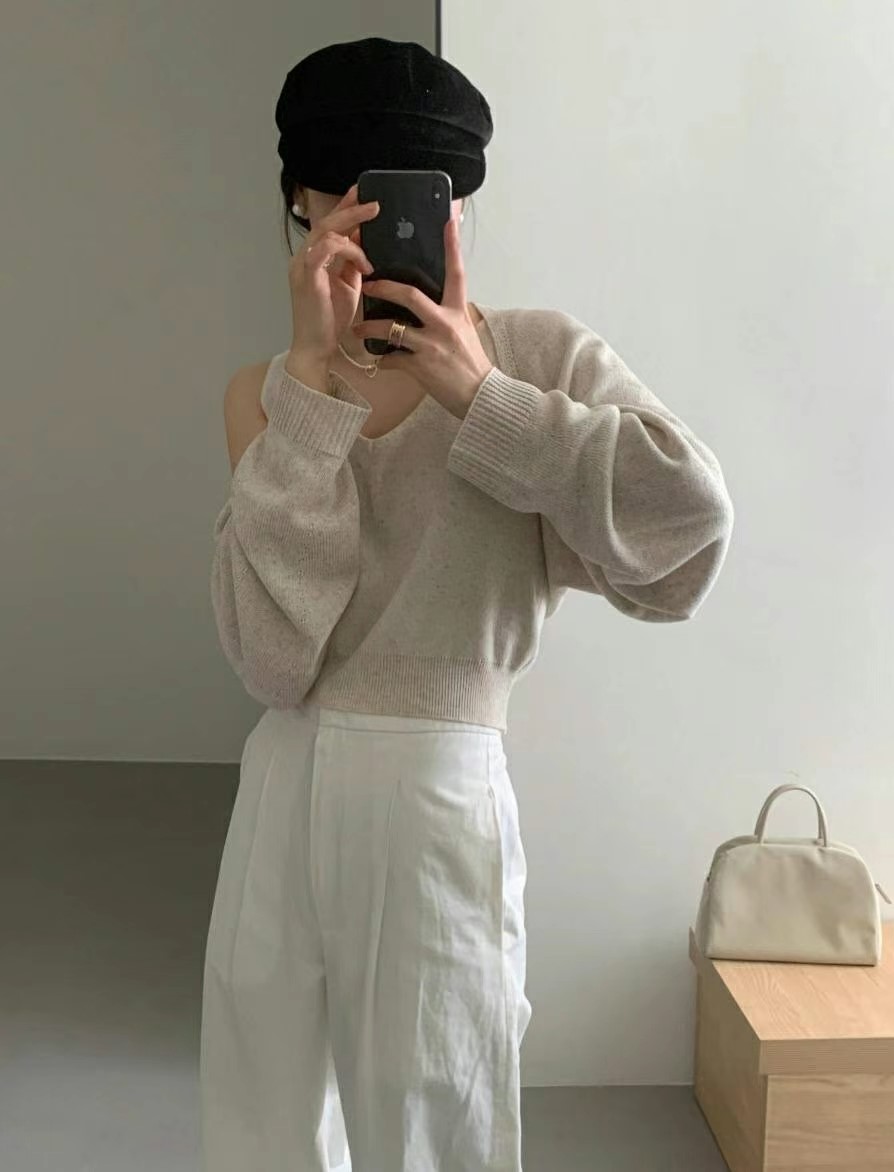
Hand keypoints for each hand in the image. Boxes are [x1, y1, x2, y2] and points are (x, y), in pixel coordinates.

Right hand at [287, 184, 377, 364]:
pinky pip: (327, 249)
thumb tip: (366, 242)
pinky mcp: (307, 276)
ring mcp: (302, 266)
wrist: (316, 348)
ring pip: (326, 231)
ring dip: (354, 232)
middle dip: (351, 209)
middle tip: (375, 203)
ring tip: (373, 237)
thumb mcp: (348, 286)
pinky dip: (349, 251)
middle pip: (326, 222)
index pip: (329, 226)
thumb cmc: (331, 321)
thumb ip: (354, 263)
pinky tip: (365, 264)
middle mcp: (304, 257)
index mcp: (313, 258)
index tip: (364, 195)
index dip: (345, 208)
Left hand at [351, 210, 494, 417]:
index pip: (456, 272)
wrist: (479, 397)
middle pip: (410, 294)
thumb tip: (428, 302)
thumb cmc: (470, 364)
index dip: (452, 245)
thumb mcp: (464, 332)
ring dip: (371, 328)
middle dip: (385, 287)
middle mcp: (445, 323)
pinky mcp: (421, 367)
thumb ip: (446, 314)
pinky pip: (393, 359)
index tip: (448, 219)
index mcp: (458, 311)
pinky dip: (384, 360)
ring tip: (358, 330)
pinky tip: (380, 362)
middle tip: (368, 282)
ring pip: (392, 329)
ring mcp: (432, 345)